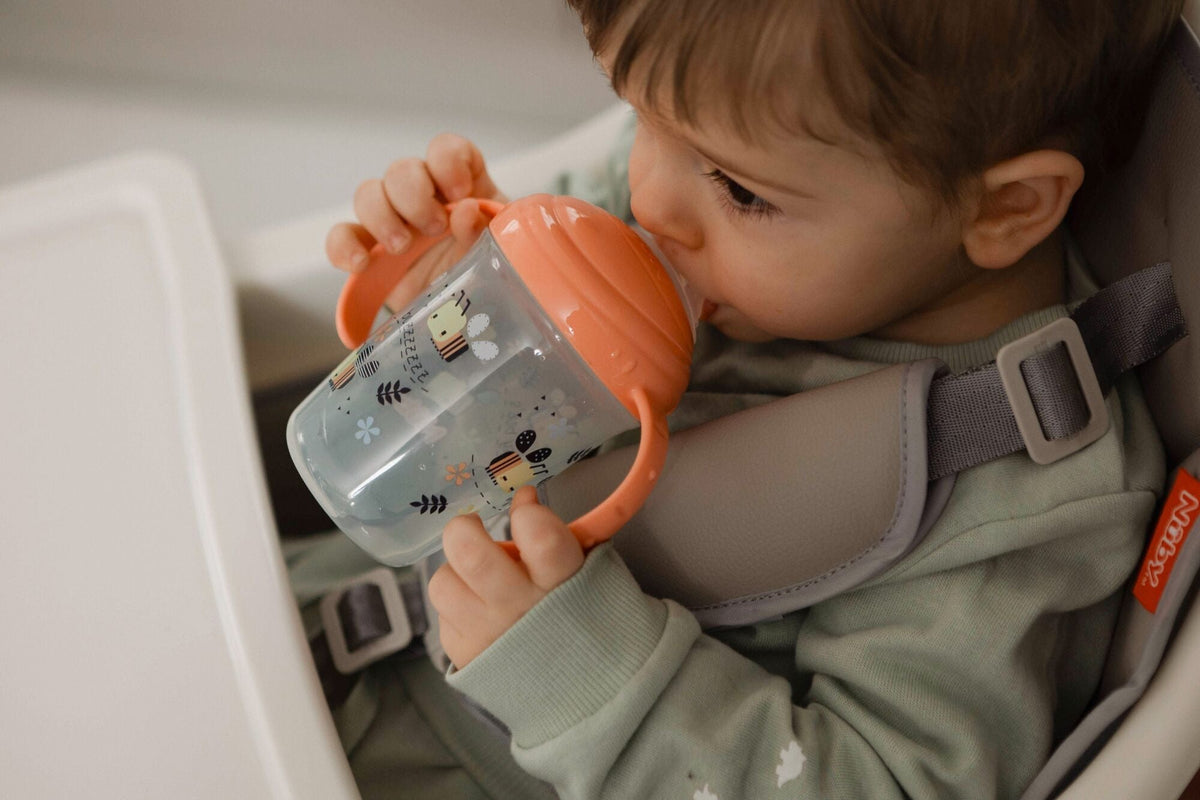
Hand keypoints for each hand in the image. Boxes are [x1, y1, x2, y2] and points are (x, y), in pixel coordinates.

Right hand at [325, 133, 507, 309]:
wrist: (469, 324)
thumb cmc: (490, 277)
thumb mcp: (498, 255)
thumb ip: (485, 232)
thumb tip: (465, 210)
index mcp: (463, 190)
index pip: (446, 150)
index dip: (448, 161)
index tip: (459, 193)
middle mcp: (425, 199)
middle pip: (401, 169)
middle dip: (413, 194)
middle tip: (433, 228)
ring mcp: (394, 223)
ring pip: (368, 194)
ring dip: (382, 216)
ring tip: (402, 247)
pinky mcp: (370, 253)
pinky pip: (342, 237)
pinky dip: (344, 247)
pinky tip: (361, 264)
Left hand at [428, 486, 584, 668]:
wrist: (585, 687)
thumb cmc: (584, 613)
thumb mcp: (587, 570)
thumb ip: (557, 533)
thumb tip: (522, 494)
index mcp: (561, 581)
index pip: (537, 532)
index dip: (527, 511)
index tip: (526, 508)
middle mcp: (519, 608)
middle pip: (469, 554)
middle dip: (464, 528)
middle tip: (472, 527)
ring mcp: (487, 634)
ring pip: (442, 582)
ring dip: (455, 572)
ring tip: (475, 576)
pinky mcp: (464, 653)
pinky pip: (444, 614)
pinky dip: (458, 604)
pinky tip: (480, 610)